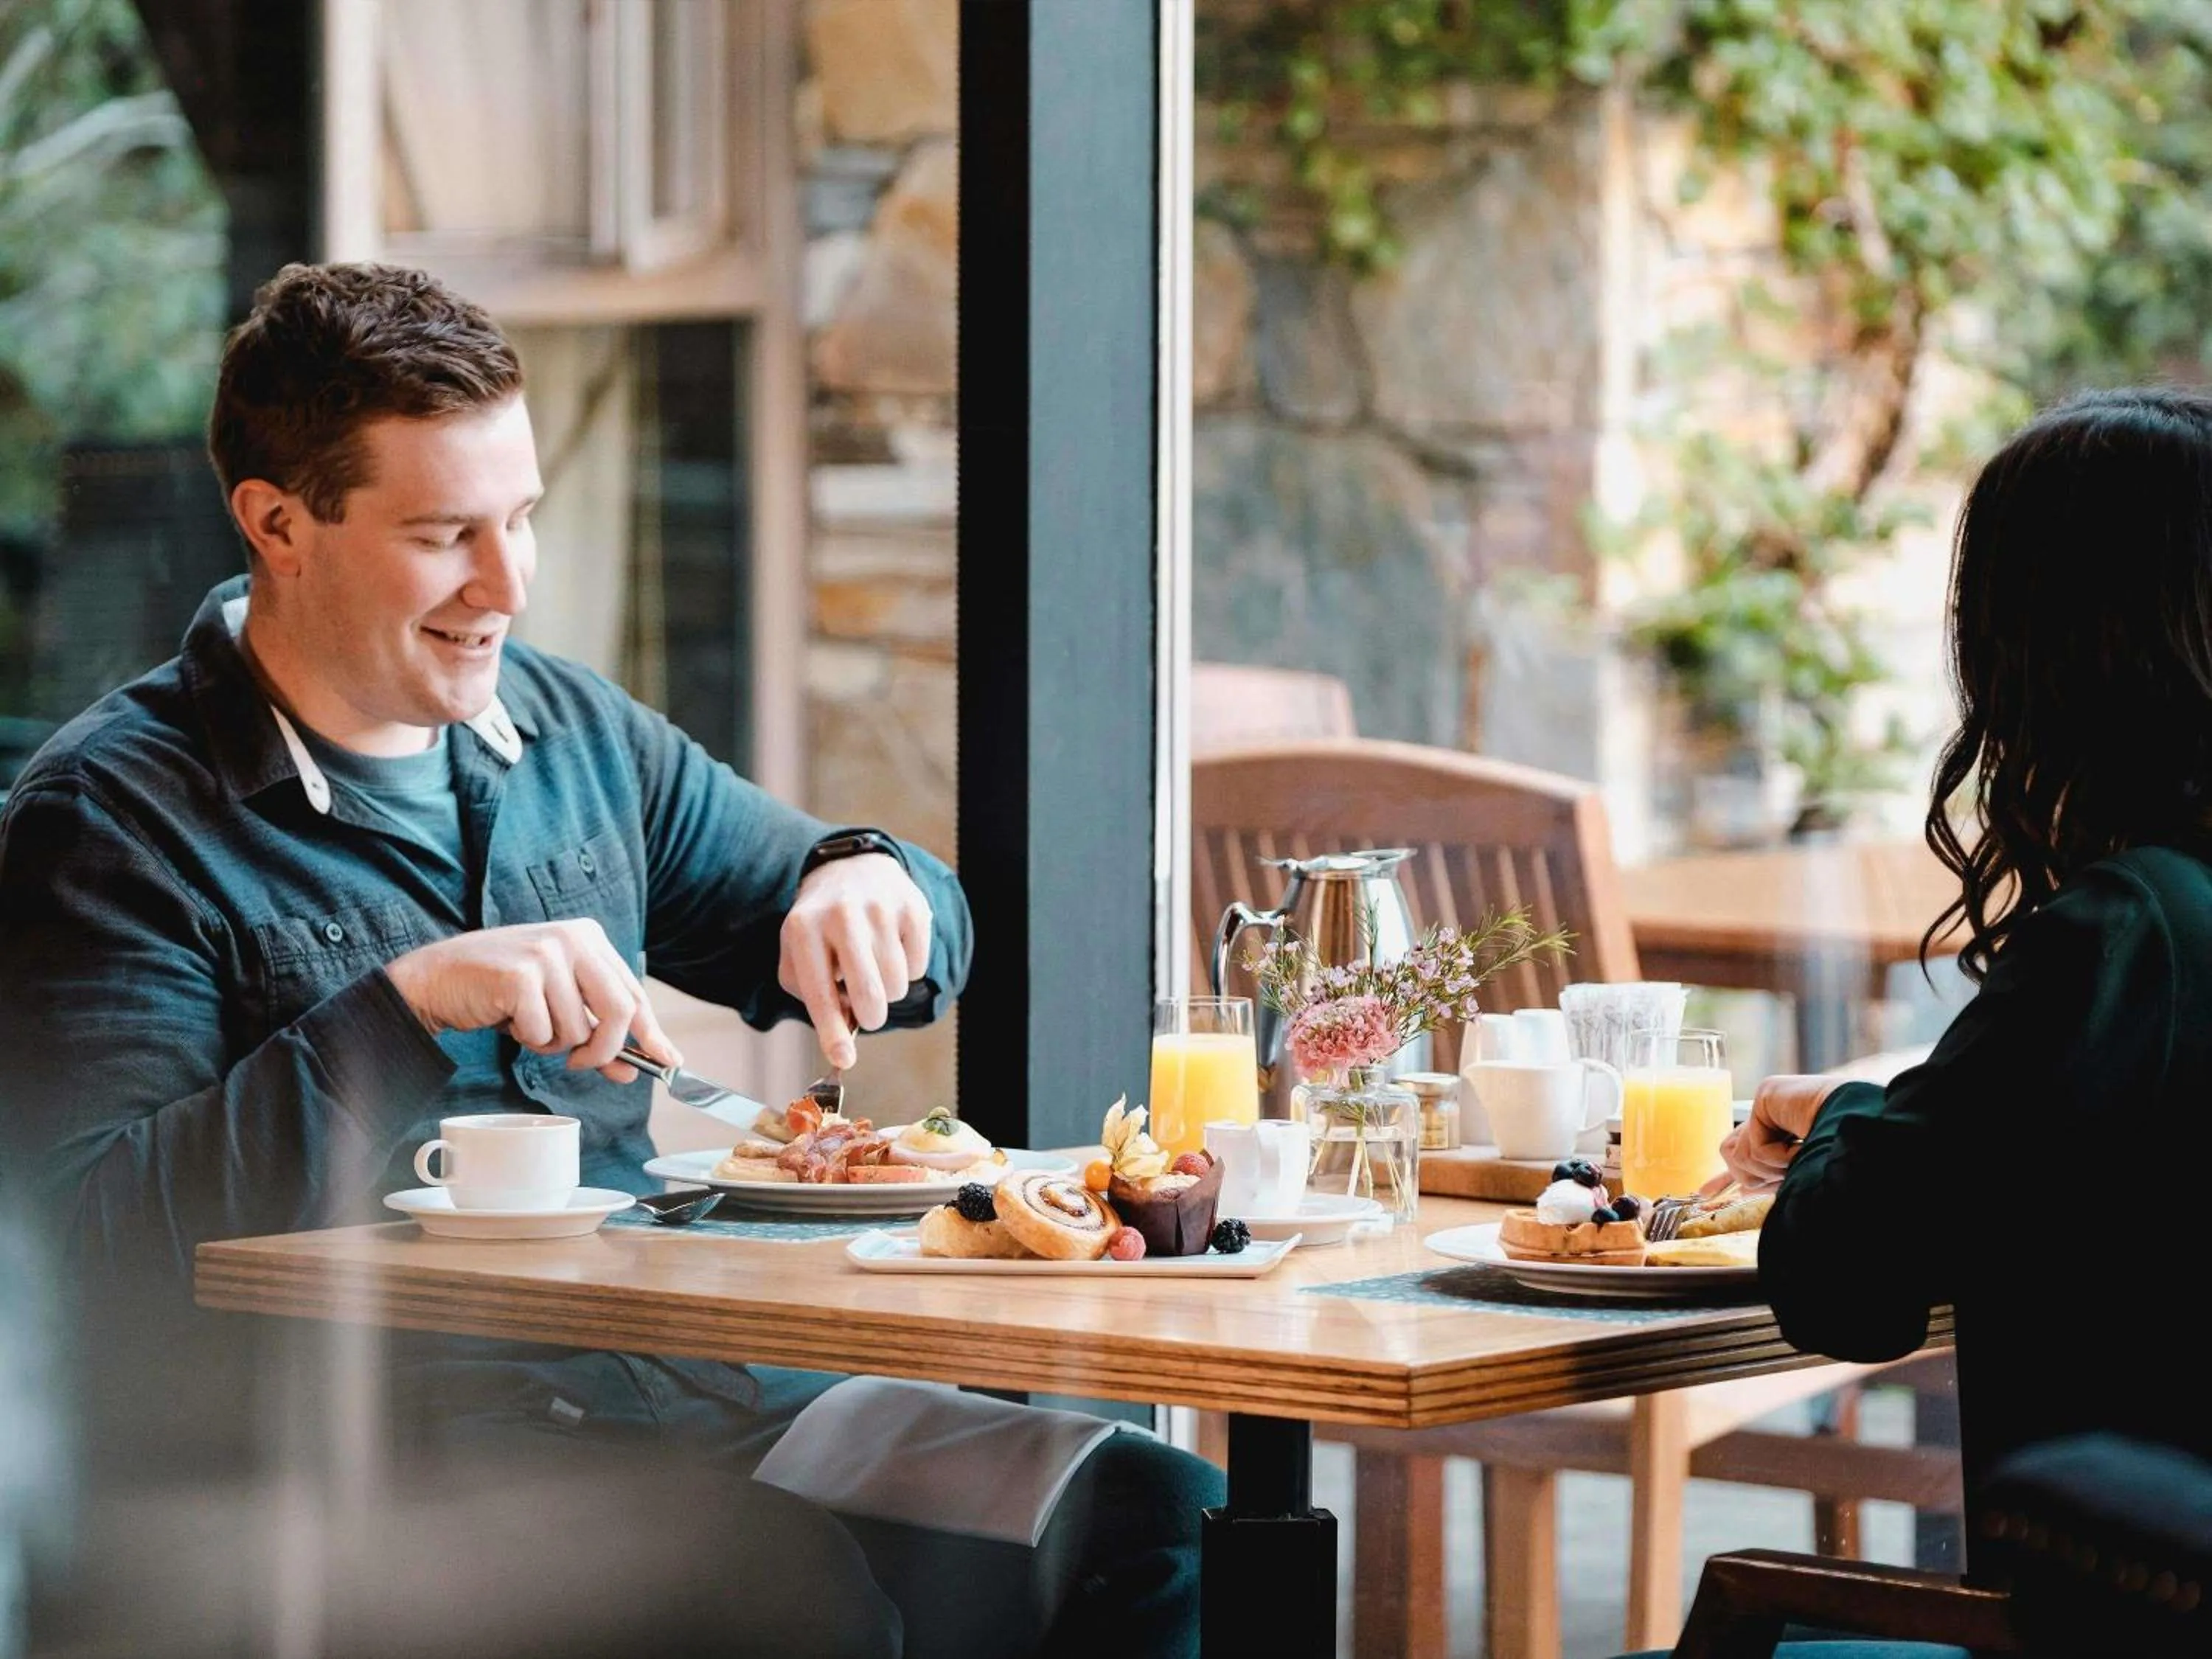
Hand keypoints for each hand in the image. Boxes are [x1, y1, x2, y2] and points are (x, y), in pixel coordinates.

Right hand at [385, 920, 678, 1082]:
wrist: (439, 979)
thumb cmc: (502, 992)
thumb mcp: (559, 1007)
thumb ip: (597, 1033)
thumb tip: (634, 1069)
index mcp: (590, 938)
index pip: (635, 994)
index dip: (651, 1034)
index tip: (668, 1061)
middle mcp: (574, 938)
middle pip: (620, 1012)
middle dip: (605, 1050)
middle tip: (580, 1063)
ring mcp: (547, 953)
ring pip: (578, 1029)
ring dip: (552, 1043)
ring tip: (528, 1021)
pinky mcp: (520, 975)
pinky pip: (543, 1032)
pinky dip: (528, 1039)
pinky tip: (510, 1019)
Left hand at [779, 853, 932, 1070]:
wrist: (853, 869)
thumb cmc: (822, 927)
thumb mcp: (799, 954)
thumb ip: (813, 996)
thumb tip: (843, 1031)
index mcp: (803, 928)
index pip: (819, 992)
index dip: (832, 1031)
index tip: (843, 1059)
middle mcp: (841, 914)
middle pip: (869, 994)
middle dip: (871, 1016)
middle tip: (868, 1012)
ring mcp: (880, 908)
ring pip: (897, 985)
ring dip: (887, 990)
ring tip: (873, 966)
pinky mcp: (912, 907)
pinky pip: (919, 967)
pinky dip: (907, 969)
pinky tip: (891, 947)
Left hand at [1705, 1074, 1838, 1195]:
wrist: (1861, 1133)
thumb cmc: (1841, 1155)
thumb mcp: (1797, 1174)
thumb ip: (1769, 1176)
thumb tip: (1742, 1188)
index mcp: (1782, 1132)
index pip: (1741, 1150)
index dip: (1725, 1175)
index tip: (1706, 1192)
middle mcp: (1773, 1114)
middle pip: (1733, 1156)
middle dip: (1756, 1174)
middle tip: (1788, 1164)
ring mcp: (1768, 1102)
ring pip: (1738, 1154)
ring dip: (1770, 1168)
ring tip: (1798, 1155)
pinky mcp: (1766, 1094)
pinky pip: (1754, 1144)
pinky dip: (1777, 1156)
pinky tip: (1799, 1143)